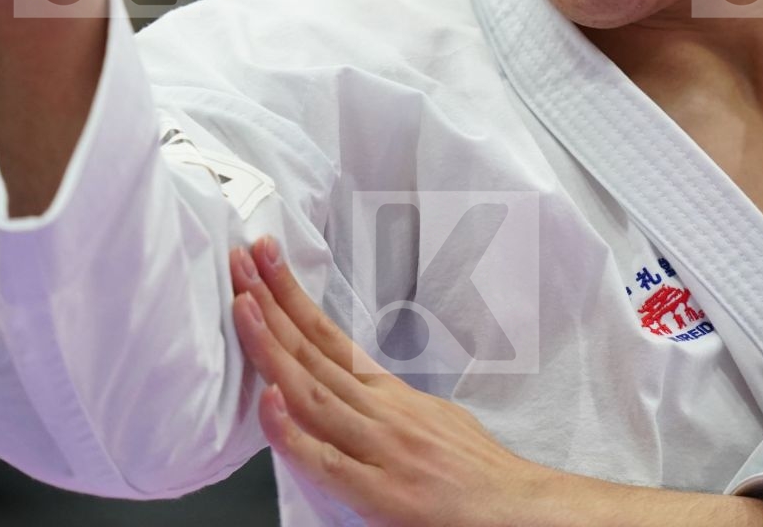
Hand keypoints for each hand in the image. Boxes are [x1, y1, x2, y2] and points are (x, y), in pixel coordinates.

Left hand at [228, 237, 562, 526]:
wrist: (521, 512)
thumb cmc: (477, 476)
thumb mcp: (432, 420)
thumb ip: (385, 407)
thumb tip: (354, 394)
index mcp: (388, 395)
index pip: (330, 337)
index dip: (293, 298)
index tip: (264, 261)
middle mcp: (381, 411)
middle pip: (315, 350)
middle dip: (272, 301)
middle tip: (241, 260)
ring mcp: (380, 447)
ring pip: (314, 391)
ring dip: (272, 346)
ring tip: (242, 304)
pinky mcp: (379, 493)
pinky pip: (326, 461)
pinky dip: (292, 431)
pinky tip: (268, 402)